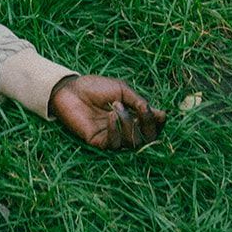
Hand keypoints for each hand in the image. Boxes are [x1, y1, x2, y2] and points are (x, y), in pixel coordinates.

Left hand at [49, 75, 165, 151]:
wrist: (70, 89)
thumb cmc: (95, 87)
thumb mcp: (121, 90)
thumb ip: (139, 102)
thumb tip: (161, 115)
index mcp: (133, 116)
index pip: (153, 128)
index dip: (159, 123)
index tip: (159, 113)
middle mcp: (125, 129)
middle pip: (148, 140)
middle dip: (148, 125)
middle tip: (142, 110)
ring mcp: (113, 137)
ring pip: (133, 143)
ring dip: (128, 123)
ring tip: (116, 106)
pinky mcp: (99, 142)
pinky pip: (114, 144)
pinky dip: (116, 129)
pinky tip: (110, 116)